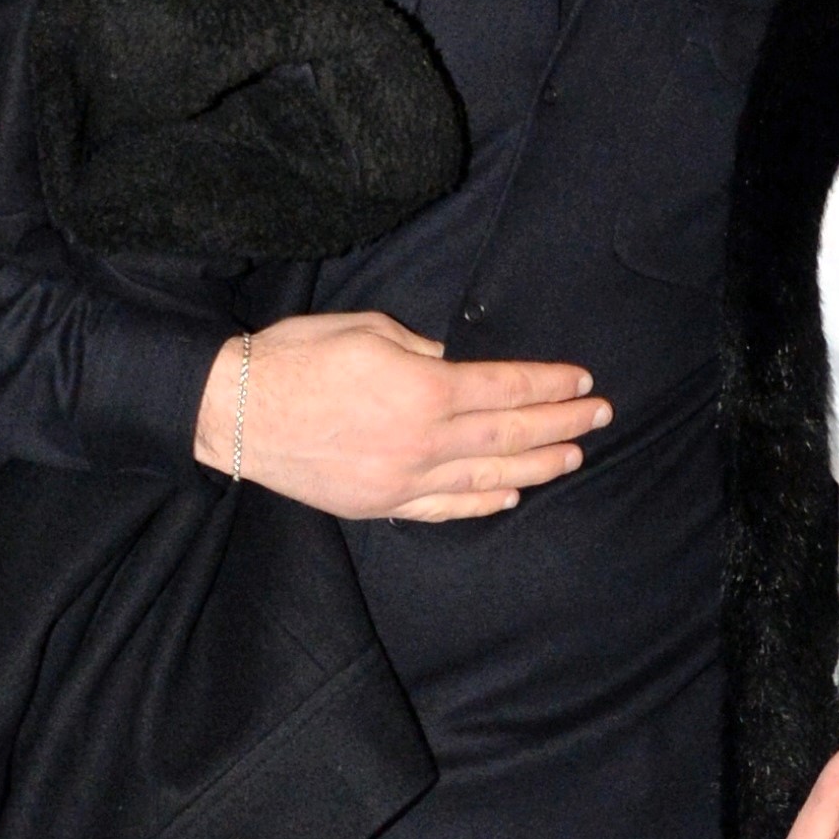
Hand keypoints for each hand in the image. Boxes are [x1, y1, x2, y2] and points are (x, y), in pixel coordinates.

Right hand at [197, 311, 607, 522]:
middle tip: (601, 416)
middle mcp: (424, 441)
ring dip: (537, 467)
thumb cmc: (297, 358)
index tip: (582, 380)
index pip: (506, 387)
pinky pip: (445, 507)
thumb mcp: (367, 330)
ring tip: (574, 456)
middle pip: (510, 435)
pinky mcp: (380, 503)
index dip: (550, 384)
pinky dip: (483, 504)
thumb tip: (455, 364)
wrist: (237, 411)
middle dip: (562, 424)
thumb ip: (422, 348)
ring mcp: (404, 479)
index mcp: (424, 389)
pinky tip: (511, 495)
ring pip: (488, 478)